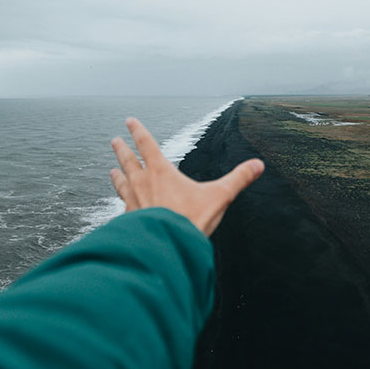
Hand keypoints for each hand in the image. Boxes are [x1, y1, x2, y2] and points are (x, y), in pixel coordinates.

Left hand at [110, 117, 263, 236]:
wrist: (166, 247)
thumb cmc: (190, 220)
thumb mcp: (219, 197)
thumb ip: (238, 179)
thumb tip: (257, 165)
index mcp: (160, 172)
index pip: (146, 144)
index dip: (138, 131)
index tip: (129, 121)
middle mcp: (141, 183)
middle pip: (128, 161)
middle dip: (122, 149)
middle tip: (115, 141)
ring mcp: (132, 202)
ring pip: (121, 183)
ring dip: (117, 175)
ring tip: (112, 171)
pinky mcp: (129, 220)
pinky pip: (121, 209)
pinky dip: (120, 205)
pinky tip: (120, 208)